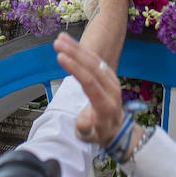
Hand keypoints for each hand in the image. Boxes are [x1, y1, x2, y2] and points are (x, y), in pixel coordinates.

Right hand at [54, 32, 124, 147]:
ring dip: (77, 48)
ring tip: (60, 38)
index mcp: (106, 104)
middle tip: (57, 43)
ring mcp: (111, 80)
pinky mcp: (108, 75)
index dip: (75, 69)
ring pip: (94, 60)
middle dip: (74, 53)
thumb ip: (86, 129)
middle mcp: (111, 89)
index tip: (61, 58)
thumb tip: (83, 121)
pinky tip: (70, 42)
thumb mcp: (92, 138)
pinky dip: (82, 50)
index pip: (90, 82)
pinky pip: (95, 59)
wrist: (117, 129)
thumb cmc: (101, 133)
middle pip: (92, 67)